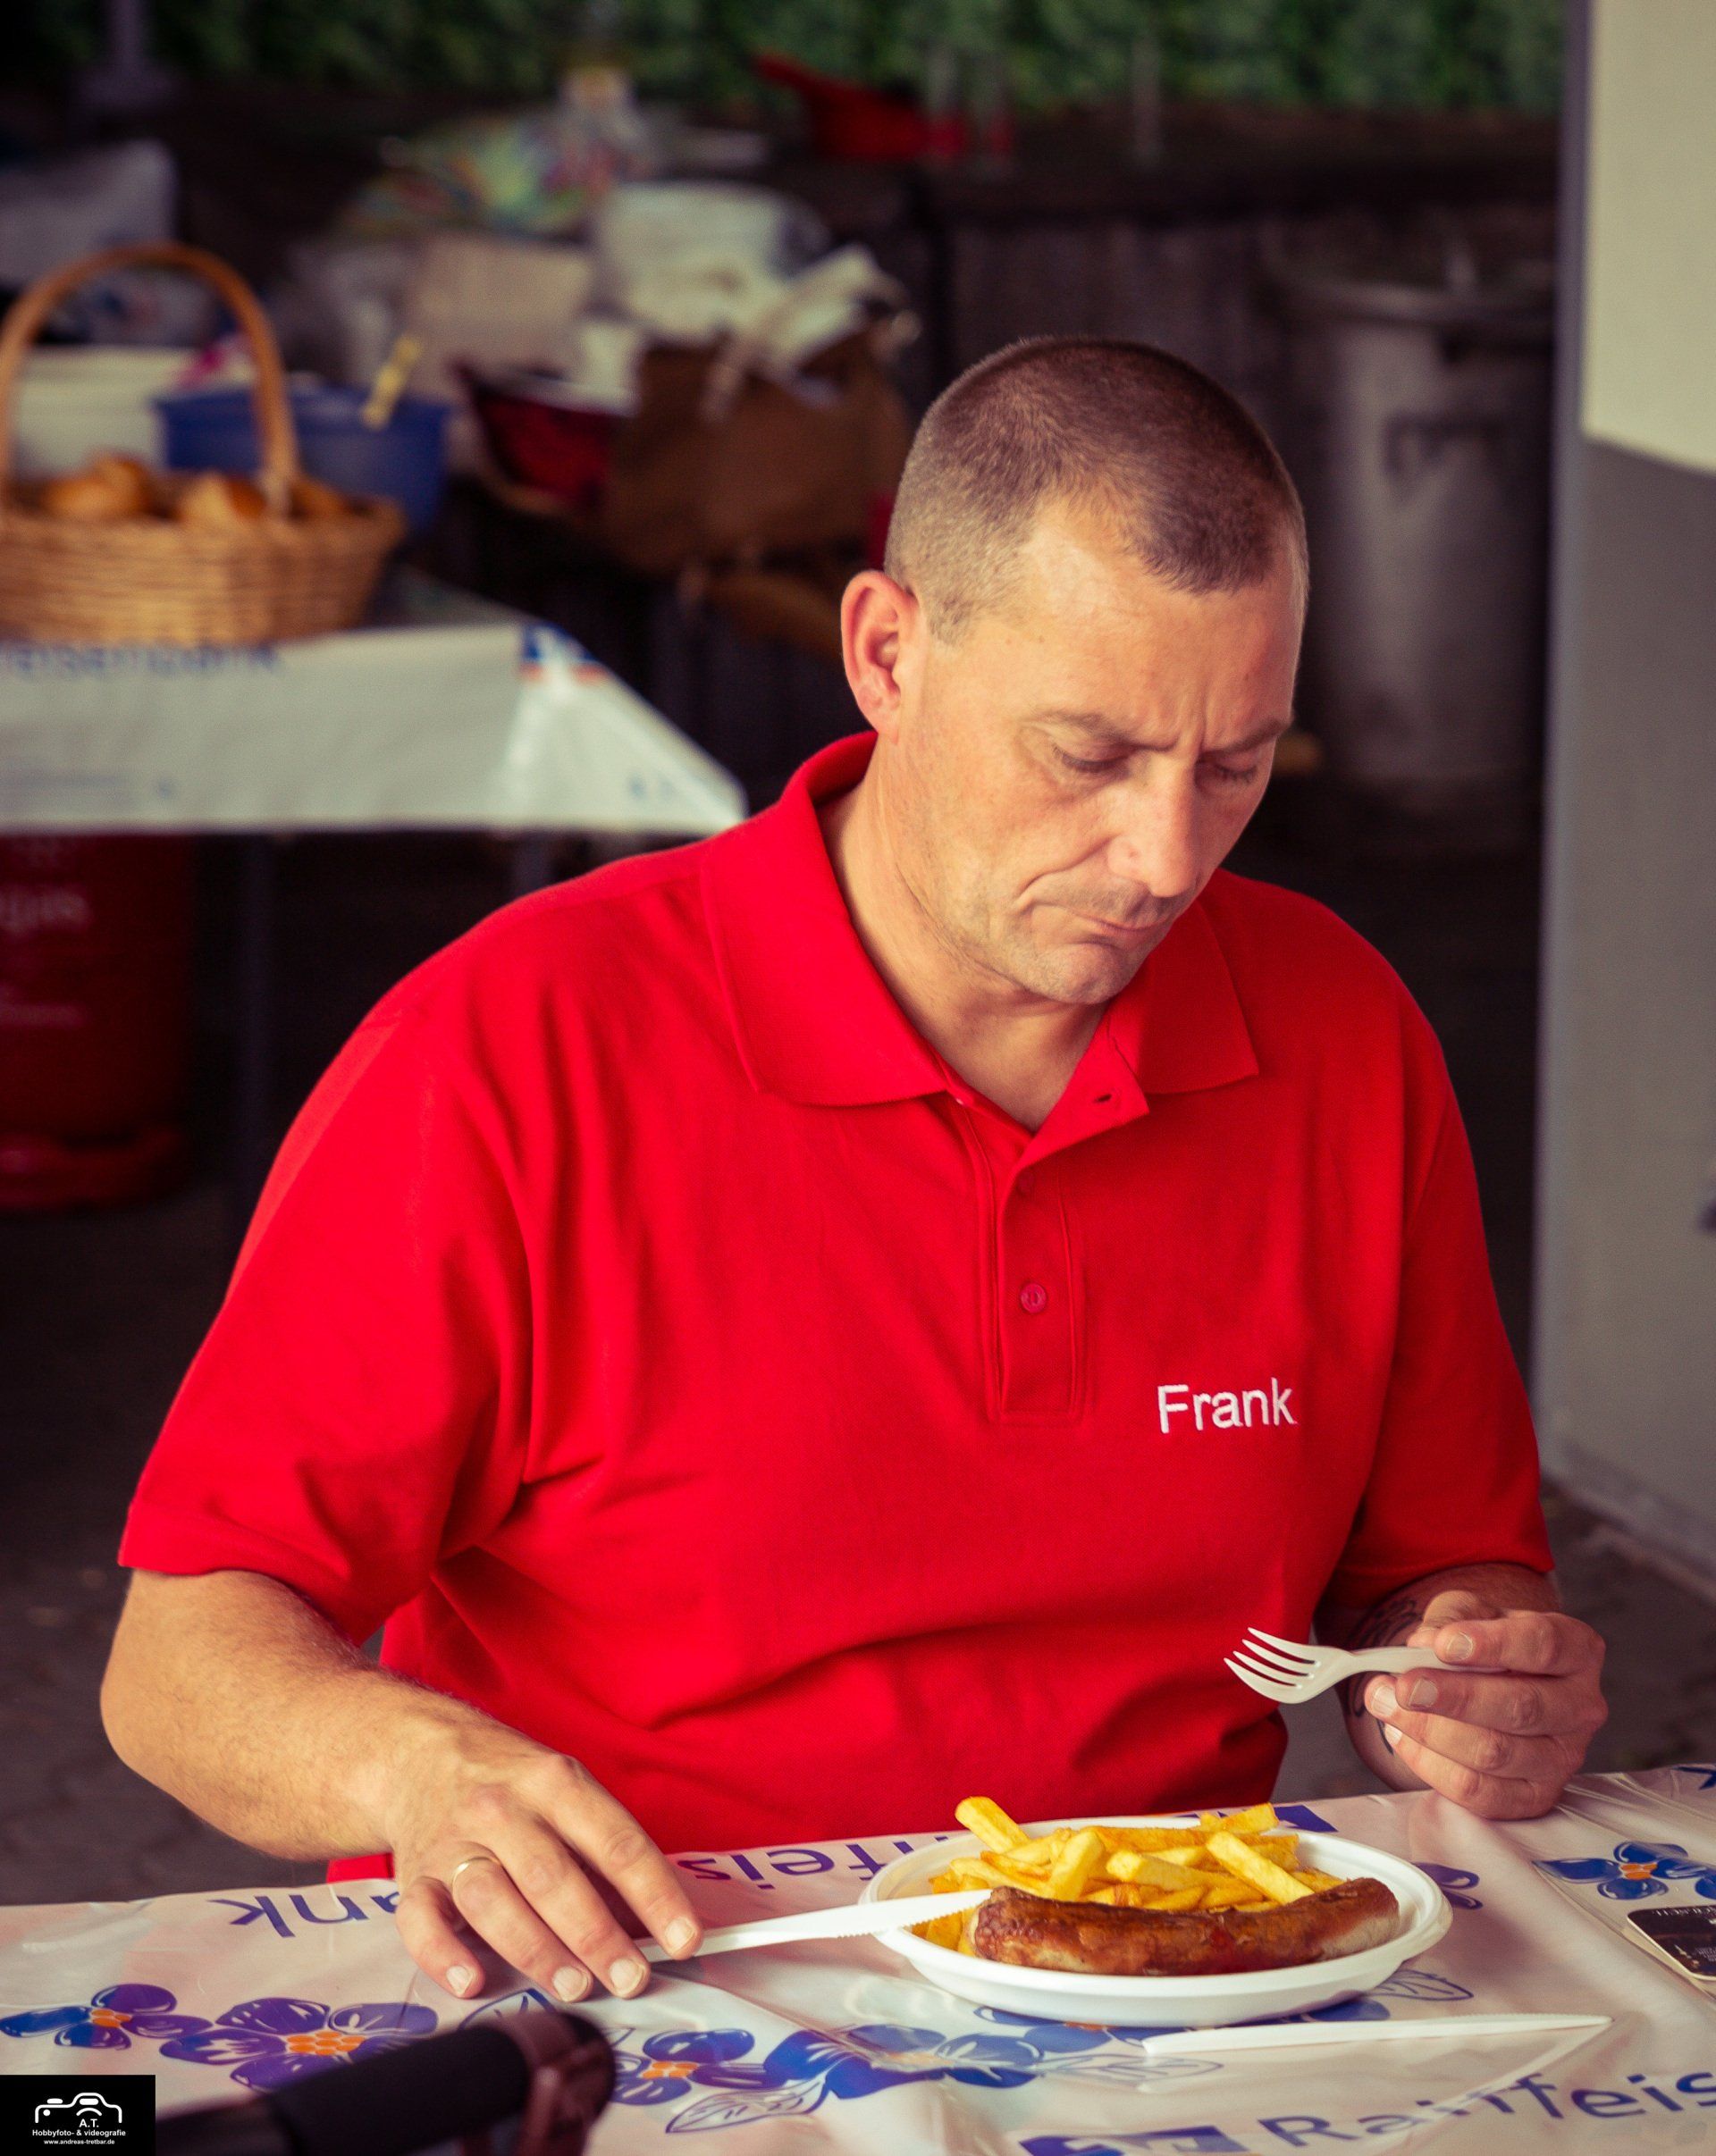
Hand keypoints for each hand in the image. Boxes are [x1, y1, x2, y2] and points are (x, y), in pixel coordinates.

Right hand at [380, 1717, 701, 2002]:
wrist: (420, 1752)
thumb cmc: (512, 1782)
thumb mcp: (565, 1789)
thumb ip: (602, 1850)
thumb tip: (655, 1923)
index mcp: (555, 1782)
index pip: (615, 1842)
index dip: (655, 1894)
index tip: (686, 1939)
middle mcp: (502, 1809)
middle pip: (552, 1875)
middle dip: (596, 1934)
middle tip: (631, 1978)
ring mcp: (454, 1842)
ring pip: (492, 1899)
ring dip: (536, 1949)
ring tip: (574, 1986)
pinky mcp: (415, 1876)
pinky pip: (421, 1920)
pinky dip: (444, 1954)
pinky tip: (472, 1980)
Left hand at [1361, 1591, 1606, 1818]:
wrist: (1493, 1683)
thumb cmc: (1484, 1642)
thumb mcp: (1469, 1612)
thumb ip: (1450, 1619)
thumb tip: (1423, 1645)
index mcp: (1576, 1650)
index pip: (1544, 1645)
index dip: (1493, 1645)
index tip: (1443, 1644)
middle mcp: (1580, 1707)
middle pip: (1521, 1707)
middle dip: (1455, 1698)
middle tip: (1404, 1686)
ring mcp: (1562, 1758)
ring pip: (1496, 1753)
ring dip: (1430, 1731)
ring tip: (1385, 1703)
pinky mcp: (1534, 1797)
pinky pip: (1480, 1792)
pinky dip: (1432, 1766)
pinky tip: (1401, 1736)